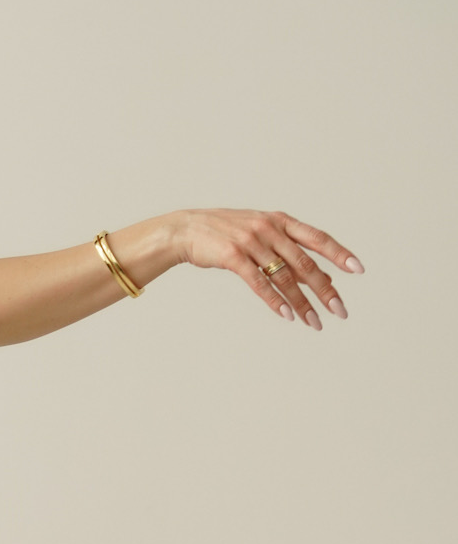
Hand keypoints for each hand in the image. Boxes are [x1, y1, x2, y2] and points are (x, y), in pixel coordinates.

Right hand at [172, 209, 363, 327]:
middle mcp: (269, 229)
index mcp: (280, 221)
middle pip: (305, 263)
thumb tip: (318, 275)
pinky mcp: (233, 256)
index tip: (357, 270)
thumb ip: (288, 251)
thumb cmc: (225, 234)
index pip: (317, 238)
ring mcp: (251, 241)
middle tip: (340, 310)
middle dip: (325, 289)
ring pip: (284, 276)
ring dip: (302, 302)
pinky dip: (274, 300)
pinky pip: (259, 282)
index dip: (339, 253)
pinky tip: (287, 315)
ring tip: (315, 322)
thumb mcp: (261, 234)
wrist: (186, 229)